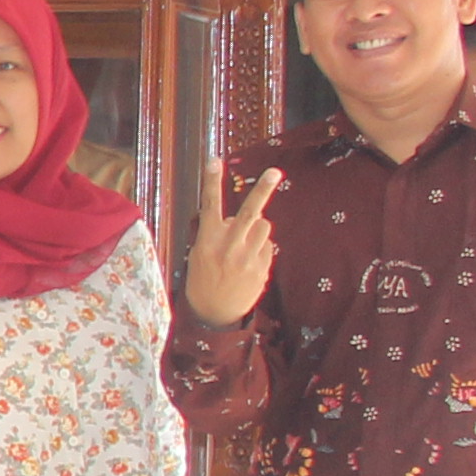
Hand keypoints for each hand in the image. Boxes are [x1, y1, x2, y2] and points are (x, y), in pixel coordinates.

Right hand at [184, 168, 283, 330]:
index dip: (212, 182)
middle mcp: (229, 246)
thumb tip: (238, 218)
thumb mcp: (199, 254)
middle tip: (276, 172)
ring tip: (245, 244)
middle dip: (263, 189)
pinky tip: (248, 263)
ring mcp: (248, 257)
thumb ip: (218, 234)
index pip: (210, 205)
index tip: (215, 161)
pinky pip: (268, 246)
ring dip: (257, 228)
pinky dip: (261, 248)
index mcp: (207, 241)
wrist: (214, 314)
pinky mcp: (262, 267)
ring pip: (264, 226)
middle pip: (250, 211)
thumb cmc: (203, 280)